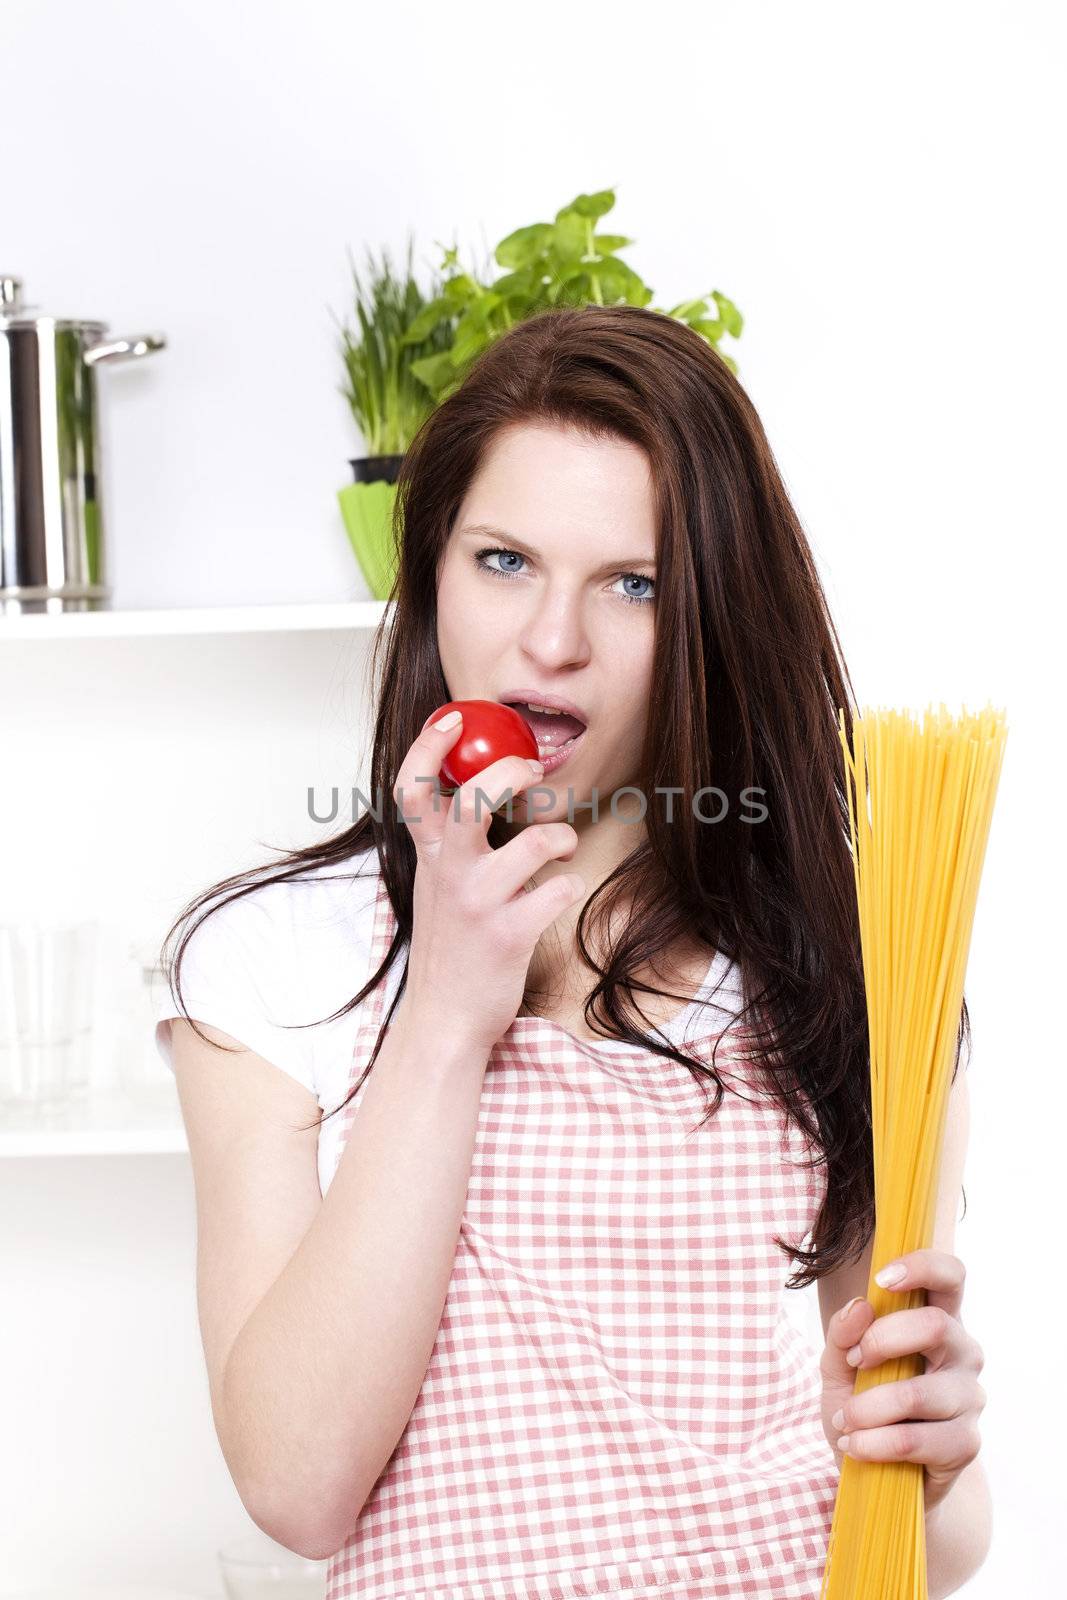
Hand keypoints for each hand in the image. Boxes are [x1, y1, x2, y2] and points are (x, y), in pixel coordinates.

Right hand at [392, 708, 586, 1054]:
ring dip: (560, 837)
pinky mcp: (511, 934)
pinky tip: (560, 893)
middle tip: (533, 770)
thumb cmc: (451, 942)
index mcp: (429, 854)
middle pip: (476, 797)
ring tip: (560, 846)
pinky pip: (559, 890)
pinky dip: (569, 886)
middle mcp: (449, 872)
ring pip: (537, 841)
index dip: (429, 745)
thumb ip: (451, 838)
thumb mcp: (437, 883)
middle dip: (512, 771)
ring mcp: (480, 903)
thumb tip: (485, 783)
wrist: (445, 1016)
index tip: (454, 717)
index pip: (412, 786)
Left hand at [819, 1249, 986, 1512]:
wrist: (878, 1473)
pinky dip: (873, 1443)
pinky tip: (854, 1446)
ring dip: (866, 1408)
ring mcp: (969, 1399)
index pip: (951, 1275)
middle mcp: (963, 1353)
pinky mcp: (966, 1444)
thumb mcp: (840, 1365)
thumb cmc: (863, 1405)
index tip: (881, 1279)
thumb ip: (842, 1333)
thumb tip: (860, 1306)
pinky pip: (915, 1439)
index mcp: (937, 1320)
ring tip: (843, 1420)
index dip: (922, 1267)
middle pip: (935, 1325)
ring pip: (917, 1391)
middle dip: (881, 1340)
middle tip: (853, 1361)